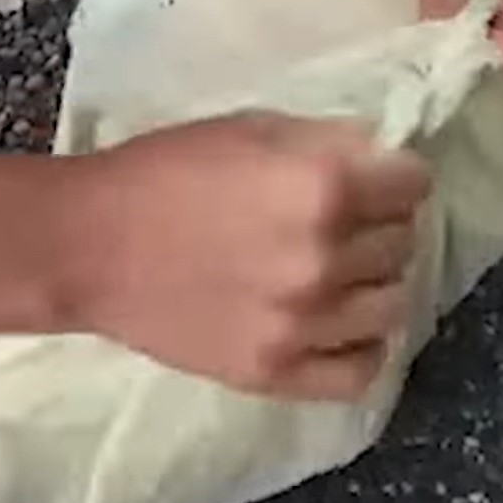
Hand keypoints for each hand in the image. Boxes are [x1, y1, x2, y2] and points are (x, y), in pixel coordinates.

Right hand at [52, 114, 430, 400]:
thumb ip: (327, 140)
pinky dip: (362, 346)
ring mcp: (304, 325)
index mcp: (324, 187)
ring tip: (339, 273)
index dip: (393, 176)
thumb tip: (382, 155)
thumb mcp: (251, 128)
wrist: (88, 246)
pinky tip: (340, 325)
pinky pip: (361, 372)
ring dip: (372, 283)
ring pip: (392, 305)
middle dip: (379, 225)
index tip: (372, 179)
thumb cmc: (165, 172)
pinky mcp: (276, 374)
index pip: (414, 184)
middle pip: (403, 242)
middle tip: (342, 222)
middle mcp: (326, 259)